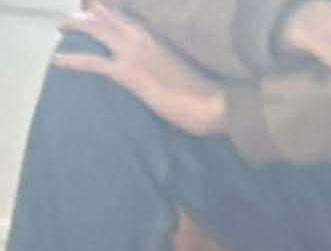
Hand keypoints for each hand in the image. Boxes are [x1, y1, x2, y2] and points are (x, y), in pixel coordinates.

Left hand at [52, 3, 224, 133]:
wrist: (216, 103)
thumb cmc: (207, 88)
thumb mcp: (183, 59)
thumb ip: (165, 49)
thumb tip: (160, 52)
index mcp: (154, 29)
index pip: (123, 7)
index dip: (106, 4)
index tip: (96, 4)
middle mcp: (139, 33)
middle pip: (102, 10)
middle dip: (85, 10)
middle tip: (75, 18)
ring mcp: (131, 51)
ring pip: (92, 27)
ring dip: (73, 25)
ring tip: (61, 28)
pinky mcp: (127, 73)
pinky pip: (90, 61)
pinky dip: (70, 59)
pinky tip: (56, 60)